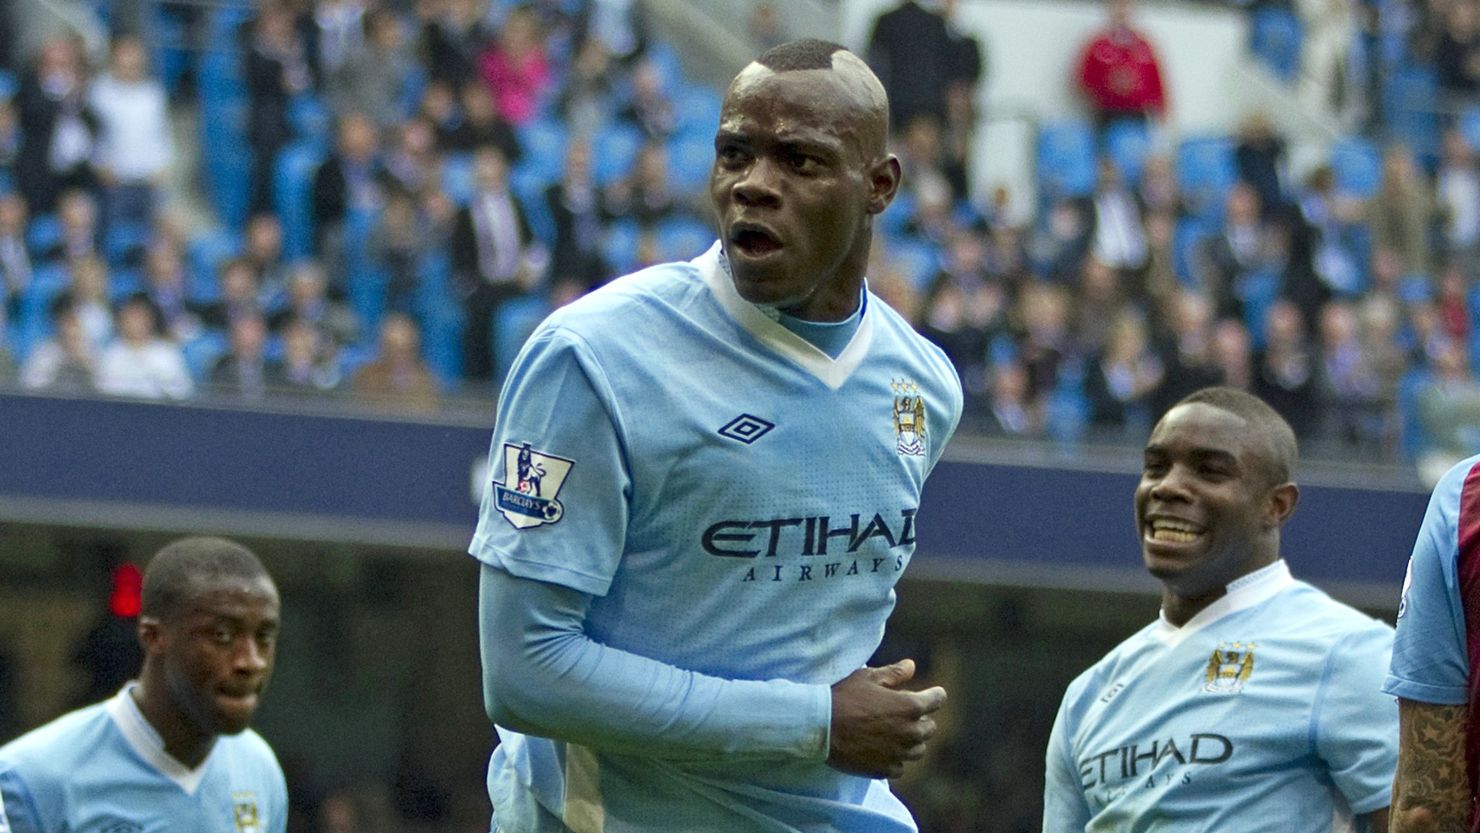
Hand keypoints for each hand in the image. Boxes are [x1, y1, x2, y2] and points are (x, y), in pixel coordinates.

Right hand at [826, 659, 945, 778]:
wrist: (819, 727)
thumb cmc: (843, 696)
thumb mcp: (867, 677)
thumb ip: (894, 673)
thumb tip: (912, 666)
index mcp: (911, 706)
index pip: (937, 699)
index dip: (932, 694)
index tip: (928, 694)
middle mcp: (910, 732)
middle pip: (930, 728)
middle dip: (921, 719)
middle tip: (903, 714)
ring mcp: (899, 754)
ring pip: (918, 750)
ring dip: (911, 742)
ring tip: (893, 734)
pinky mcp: (885, 770)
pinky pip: (900, 767)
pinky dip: (894, 759)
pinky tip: (881, 751)